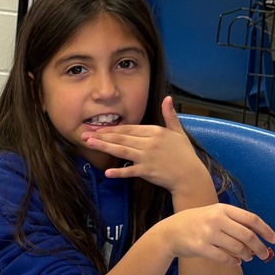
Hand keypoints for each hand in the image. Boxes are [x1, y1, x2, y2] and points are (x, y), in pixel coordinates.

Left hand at [80, 96, 208, 196]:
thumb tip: (167, 97)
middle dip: (102, 135)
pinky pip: (130, 171)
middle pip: (121, 138)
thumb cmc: (184, 154)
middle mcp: (149, 143)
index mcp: (155, 131)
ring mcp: (147, 157)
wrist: (190, 176)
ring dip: (104, 147)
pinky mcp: (147, 171)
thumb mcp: (178, 131)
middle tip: (85, 134)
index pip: (129, 128)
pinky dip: (119, 172)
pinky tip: (107, 172)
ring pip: (121, 150)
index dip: (112, 128)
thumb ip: (170, 115)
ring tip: (89, 144)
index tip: (97, 129)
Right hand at [155, 203, 274, 264]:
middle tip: (264, 254)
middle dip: (259, 247)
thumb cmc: (192, 223)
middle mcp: (216, 220)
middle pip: (247, 235)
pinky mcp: (201, 248)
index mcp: (222, 209)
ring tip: (248, 258)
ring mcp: (208, 234)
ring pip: (237, 248)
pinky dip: (233, 262)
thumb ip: (231, 220)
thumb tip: (255, 235)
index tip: (274, 239)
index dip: (265, 230)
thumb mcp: (211, 213)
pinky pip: (224, 257)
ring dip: (246, 255)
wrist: (168, 233)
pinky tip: (236, 262)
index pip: (251, 219)